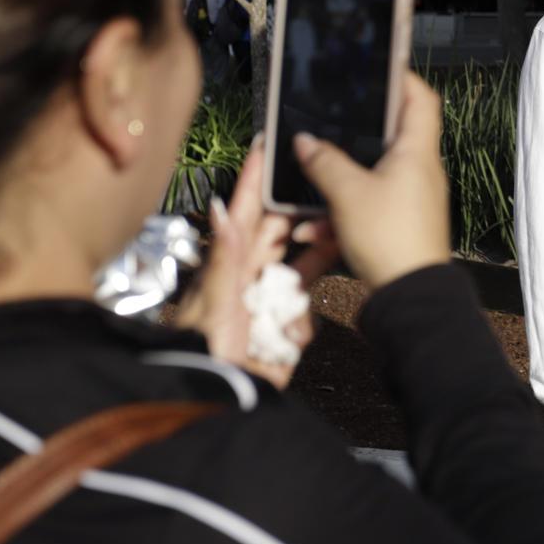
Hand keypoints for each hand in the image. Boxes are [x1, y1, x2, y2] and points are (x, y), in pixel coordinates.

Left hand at [176, 137, 339, 388]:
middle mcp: (248, 276)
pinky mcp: (284, 325)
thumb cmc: (205, 350)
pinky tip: (307, 309)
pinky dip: (308, 305)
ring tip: (338, 229)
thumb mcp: (214, 303)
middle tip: (322, 183)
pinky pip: (305, 304)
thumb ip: (224, 257)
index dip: (255, 179)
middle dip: (299, 209)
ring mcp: (267, 299)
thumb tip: (223, 206)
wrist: (216, 400)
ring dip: (317, 249)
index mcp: (229, 263)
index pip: (246, 212)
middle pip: (279, 232)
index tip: (265, 143)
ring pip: (300, 262)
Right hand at [292, 71, 451, 288]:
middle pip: (390, 135)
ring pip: (370, 175)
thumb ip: (325, 163)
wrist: (409, 297)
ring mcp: (411, 198)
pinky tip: (315, 231)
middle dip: (355, 133)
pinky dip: (341, 213)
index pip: (420, 99)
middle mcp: (419, 170)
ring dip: (338, 182)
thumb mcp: (348, 195)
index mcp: (417, 152)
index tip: (376, 68)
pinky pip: (366, 206)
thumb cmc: (389, 237)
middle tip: (329, 124)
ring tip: (310, 187)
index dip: (401, 78)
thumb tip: (305, 141)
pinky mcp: (398, 223)